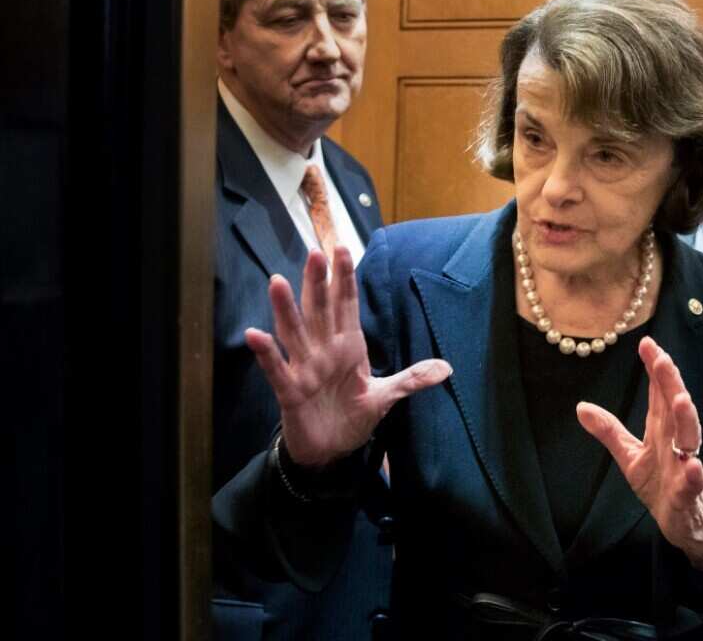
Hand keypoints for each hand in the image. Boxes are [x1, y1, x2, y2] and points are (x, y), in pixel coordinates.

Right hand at [245, 247, 451, 467]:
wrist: (329, 452)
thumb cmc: (352, 417)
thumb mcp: (386, 397)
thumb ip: (411, 379)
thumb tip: (447, 368)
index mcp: (348, 346)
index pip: (345, 306)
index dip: (343, 279)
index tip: (342, 249)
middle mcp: (324, 351)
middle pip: (319, 310)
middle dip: (317, 283)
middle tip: (315, 252)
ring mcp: (305, 369)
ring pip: (294, 333)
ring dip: (285, 309)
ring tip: (277, 282)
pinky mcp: (290, 392)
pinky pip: (277, 369)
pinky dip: (267, 353)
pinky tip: (255, 334)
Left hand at [577, 337, 702, 568]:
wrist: (681, 523)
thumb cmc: (660, 484)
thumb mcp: (629, 455)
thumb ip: (609, 430)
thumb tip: (581, 406)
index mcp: (663, 429)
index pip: (659, 393)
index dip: (654, 368)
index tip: (646, 343)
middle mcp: (677, 441)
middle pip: (676, 406)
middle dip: (670, 382)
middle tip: (662, 358)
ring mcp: (685, 465)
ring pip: (690, 437)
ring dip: (687, 418)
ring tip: (680, 399)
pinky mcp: (689, 492)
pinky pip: (694, 482)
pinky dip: (695, 474)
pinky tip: (693, 466)